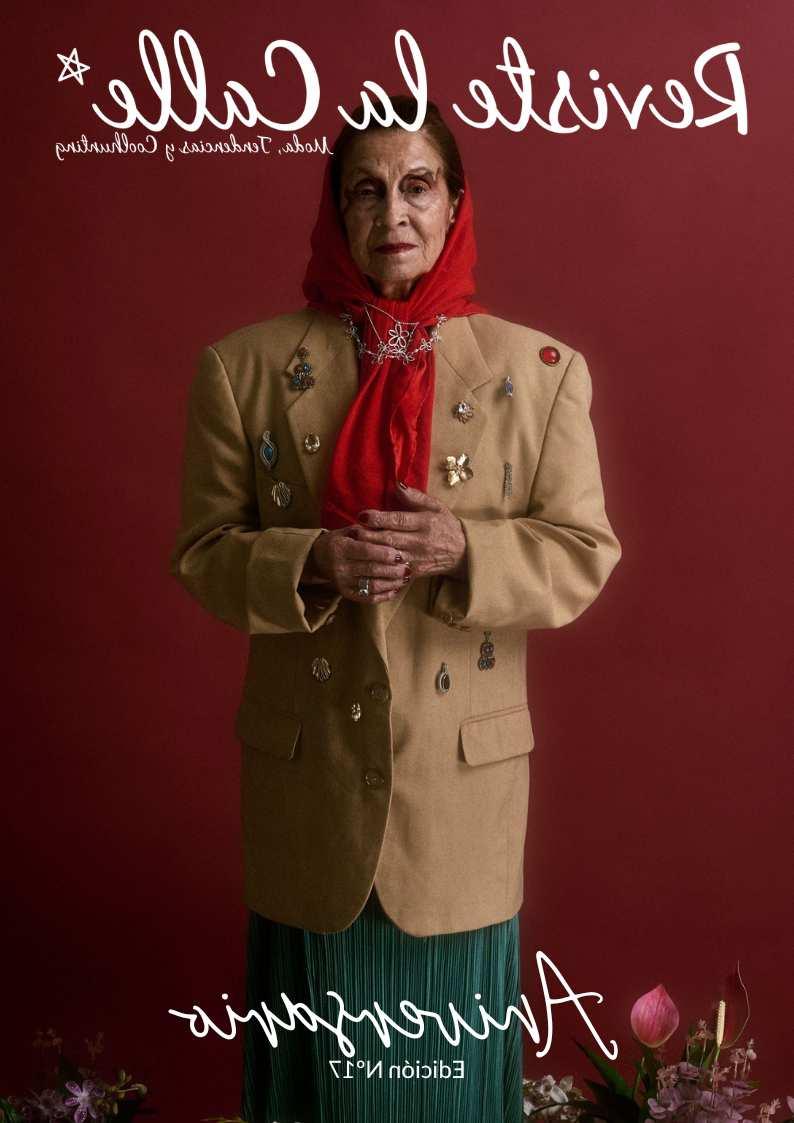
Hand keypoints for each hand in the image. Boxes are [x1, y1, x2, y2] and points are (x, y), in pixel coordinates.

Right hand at [307, 525, 411, 603]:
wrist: (319, 559)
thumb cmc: (339, 541)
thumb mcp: (348, 531)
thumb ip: (367, 530)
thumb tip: (390, 529)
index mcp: (341, 548)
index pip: (366, 551)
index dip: (384, 553)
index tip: (399, 554)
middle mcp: (341, 567)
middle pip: (372, 570)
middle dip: (392, 569)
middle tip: (408, 567)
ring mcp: (343, 582)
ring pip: (372, 585)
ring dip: (392, 583)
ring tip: (405, 578)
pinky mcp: (347, 594)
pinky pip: (368, 598)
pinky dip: (384, 595)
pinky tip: (395, 589)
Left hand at [352, 484, 467, 581]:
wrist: (463, 553)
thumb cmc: (446, 525)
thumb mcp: (436, 507)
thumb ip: (416, 497)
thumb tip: (397, 484)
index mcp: (424, 523)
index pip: (399, 520)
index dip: (380, 518)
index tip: (363, 515)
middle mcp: (420, 542)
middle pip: (391, 539)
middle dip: (370, 536)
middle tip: (353, 531)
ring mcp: (417, 559)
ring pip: (390, 557)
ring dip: (372, 552)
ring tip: (355, 546)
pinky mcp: (415, 572)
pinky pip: (395, 571)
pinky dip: (381, 568)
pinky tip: (367, 564)